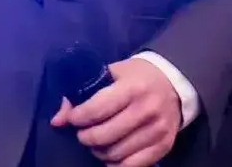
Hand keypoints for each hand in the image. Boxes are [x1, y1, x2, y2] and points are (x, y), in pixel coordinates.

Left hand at [50, 58, 182, 166]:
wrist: (174, 83)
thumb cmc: (137, 76)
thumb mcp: (111, 73)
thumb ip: (83, 93)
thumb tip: (57, 120)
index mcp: (131, 88)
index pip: (96, 110)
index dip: (78, 118)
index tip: (73, 118)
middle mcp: (146, 110)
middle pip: (104, 136)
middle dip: (85, 137)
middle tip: (83, 133)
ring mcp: (157, 130)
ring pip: (116, 154)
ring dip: (99, 151)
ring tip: (96, 143)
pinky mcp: (164, 146)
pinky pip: (133, 166)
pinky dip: (116, 165)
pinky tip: (110, 156)